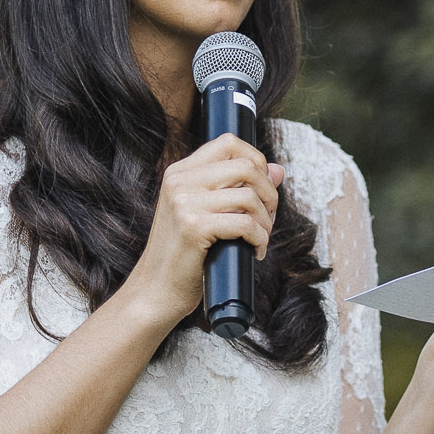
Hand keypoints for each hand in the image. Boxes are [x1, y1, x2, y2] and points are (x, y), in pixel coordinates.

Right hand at [121, 134, 282, 323]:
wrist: (155, 290)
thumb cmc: (182, 255)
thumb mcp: (205, 213)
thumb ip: (237, 188)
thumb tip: (278, 170)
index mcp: (179, 173)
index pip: (229, 143)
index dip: (257, 160)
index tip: (262, 188)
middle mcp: (179, 182)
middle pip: (247, 166)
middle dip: (269, 193)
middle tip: (268, 217)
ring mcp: (184, 203)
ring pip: (250, 197)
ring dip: (266, 221)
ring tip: (260, 238)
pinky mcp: (194, 227)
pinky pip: (246, 224)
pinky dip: (260, 239)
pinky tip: (255, 251)